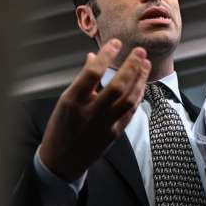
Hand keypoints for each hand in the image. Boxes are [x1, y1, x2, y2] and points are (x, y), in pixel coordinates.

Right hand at [38, 39, 150, 180]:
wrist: (62, 161)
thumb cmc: (60, 128)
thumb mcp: (64, 101)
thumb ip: (82, 80)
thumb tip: (93, 57)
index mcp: (73, 101)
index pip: (92, 73)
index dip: (106, 56)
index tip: (115, 43)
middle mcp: (90, 113)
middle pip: (117, 86)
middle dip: (132, 66)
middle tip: (140, 51)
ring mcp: (104, 125)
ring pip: (129, 99)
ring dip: (140, 80)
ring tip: (146, 63)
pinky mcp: (114, 134)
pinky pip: (131, 112)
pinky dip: (138, 96)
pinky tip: (141, 84)